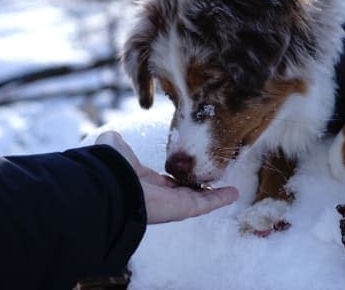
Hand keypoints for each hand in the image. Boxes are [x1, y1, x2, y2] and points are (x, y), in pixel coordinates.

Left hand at [95, 131, 238, 223]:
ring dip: (215, 195)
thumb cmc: (111, 167)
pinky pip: (206, 204)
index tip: (191, 168)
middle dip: (199, 187)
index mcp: (144, 181)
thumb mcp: (115, 147)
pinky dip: (221, 199)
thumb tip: (114, 136)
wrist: (110, 186)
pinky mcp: (182, 209)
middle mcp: (159, 195)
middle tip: (213, 180)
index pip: (166, 181)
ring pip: (199, 200)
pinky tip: (234, 193)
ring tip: (231, 191)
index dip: (179, 175)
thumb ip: (117, 142)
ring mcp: (172, 204)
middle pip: (185, 193)